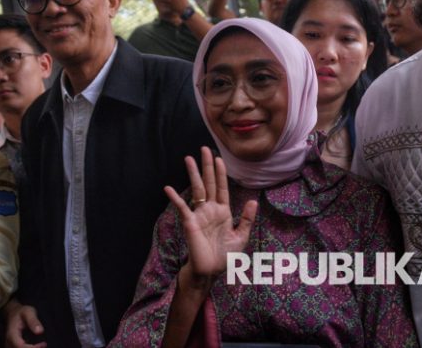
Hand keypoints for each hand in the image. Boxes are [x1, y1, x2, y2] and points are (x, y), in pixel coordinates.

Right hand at [4, 300, 46, 347]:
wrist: (13, 313)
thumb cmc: (21, 312)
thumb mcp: (29, 312)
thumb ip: (33, 321)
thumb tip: (40, 331)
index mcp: (12, 334)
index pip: (21, 346)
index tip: (43, 344)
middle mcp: (9, 342)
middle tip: (44, 344)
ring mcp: (9, 345)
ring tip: (42, 344)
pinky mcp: (12, 346)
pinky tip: (38, 346)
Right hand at [164, 147, 257, 287]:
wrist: (211, 272)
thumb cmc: (225, 256)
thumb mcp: (241, 237)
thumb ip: (247, 219)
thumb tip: (253, 200)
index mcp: (223, 212)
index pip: (222, 187)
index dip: (220, 173)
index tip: (219, 158)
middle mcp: (210, 210)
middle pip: (208, 183)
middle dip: (207, 166)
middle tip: (204, 149)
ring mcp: (199, 215)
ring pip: (196, 190)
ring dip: (193, 174)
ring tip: (188, 158)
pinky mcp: (190, 223)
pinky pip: (182, 208)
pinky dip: (175, 198)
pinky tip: (168, 188)